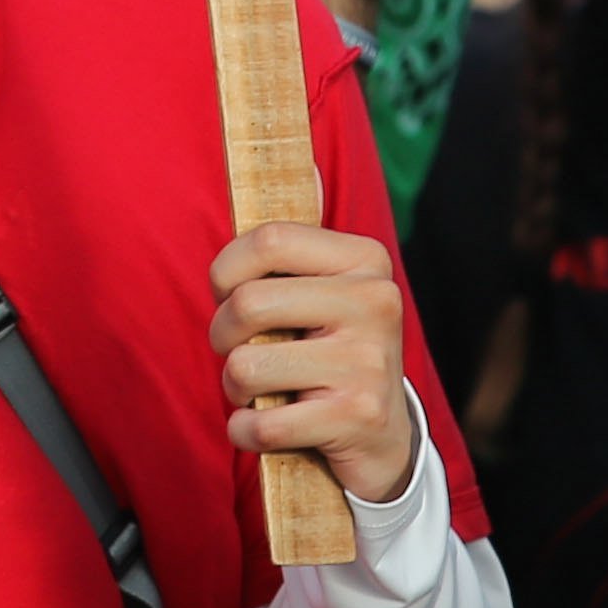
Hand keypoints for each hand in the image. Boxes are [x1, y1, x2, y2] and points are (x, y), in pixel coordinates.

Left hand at [208, 219, 420, 505]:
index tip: (228, 295)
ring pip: (245, 367)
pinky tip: (267, 428)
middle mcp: (376, 303)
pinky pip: (262, 424)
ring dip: (235, 388)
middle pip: (247, 303)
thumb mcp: (321, 293)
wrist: (384, 439)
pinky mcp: (357, 417)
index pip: (269, 240)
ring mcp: (369, 362)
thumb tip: (303, 168)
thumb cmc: (329, 354)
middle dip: (222, 335)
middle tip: (241, 351)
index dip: (226, 271)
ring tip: (263, 391)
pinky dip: (245, 432)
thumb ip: (293, 247)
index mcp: (365, 260)